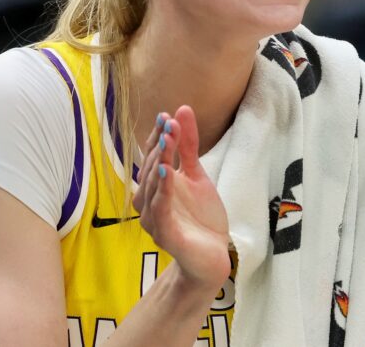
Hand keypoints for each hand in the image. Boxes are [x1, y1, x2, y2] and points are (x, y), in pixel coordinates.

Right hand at [133, 106, 230, 288]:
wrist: (214, 254)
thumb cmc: (201, 217)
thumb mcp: (197, 175)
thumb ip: (188, 146)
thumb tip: (181, 109)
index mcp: (156, 186)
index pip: (152, 157)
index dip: (158, 137)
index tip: (166, 115)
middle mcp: (150, 202)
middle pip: (151, 170)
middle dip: (160, 146)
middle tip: (169, 124)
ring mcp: (155, 219)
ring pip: (152, 188)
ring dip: (159, 164)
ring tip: (168, 142)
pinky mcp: (165, 235)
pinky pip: (161, 211)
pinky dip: (162, 192)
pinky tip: (169, 174)